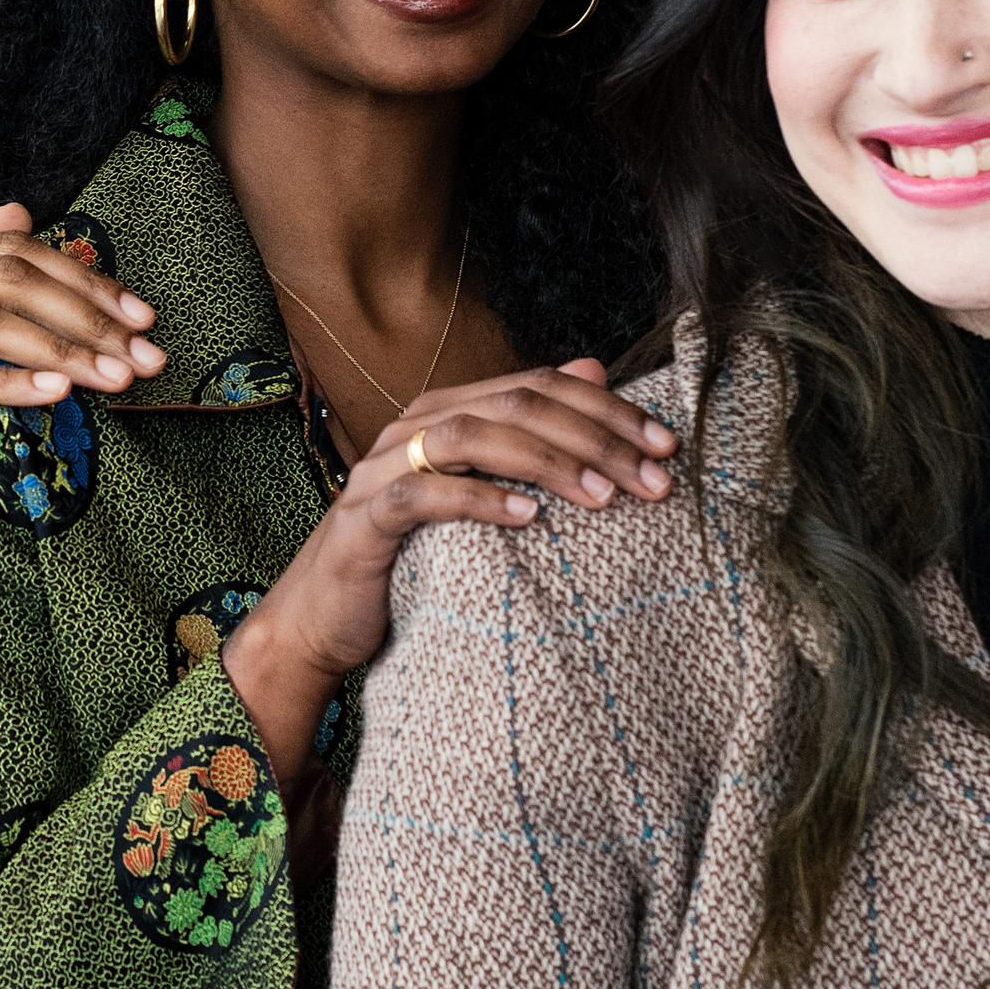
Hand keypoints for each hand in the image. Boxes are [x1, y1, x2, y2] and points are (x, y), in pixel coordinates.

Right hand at [0, 204, 162, 644]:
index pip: (5, 249)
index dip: (81, 277)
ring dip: (62, 348)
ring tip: (117, 377)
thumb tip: (17, 213)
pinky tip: (53, 396)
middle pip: (5, 276)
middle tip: (148, 350)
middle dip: (89, 311)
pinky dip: (5, 382)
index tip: (138, 314)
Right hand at [225, 360, 676, 773]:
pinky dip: (478, 499)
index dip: (607, 410)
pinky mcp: (366, 517)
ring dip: (547, 461)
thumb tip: (595, 369)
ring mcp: (385, 468)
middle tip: (654, 480)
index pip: (537, 386)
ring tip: (605, 497)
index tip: (667, 447)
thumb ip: (530, 435)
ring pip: (472, 436)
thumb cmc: (411, 558)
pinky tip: (528, 517)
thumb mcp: (481, 494)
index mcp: (447, 411)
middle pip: (514, 405)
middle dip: (594, 437)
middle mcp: (415, 426)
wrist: (323, 619)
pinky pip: (423, 495)